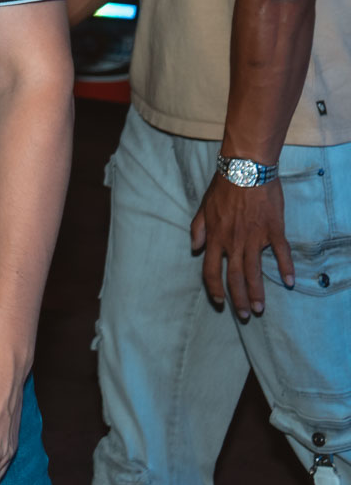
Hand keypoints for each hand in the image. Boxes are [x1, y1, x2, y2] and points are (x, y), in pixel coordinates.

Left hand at [191, 175, 293, 318]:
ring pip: (254, 271)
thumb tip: (194, 248)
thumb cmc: (223, 186)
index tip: (219, 302)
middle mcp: (232, 241)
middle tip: (246, 315)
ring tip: (261, 309)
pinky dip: (286, 268)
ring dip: (257, 292)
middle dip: (238, 299)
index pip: (209, 270)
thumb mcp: (203, 207)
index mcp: (215, 237)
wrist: (245, 169)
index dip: (214, 288)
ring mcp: (253, 237)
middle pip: (233, 277)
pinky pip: (280, 253)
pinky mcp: (273, 230)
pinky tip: (290, 282)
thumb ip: (197, 229)